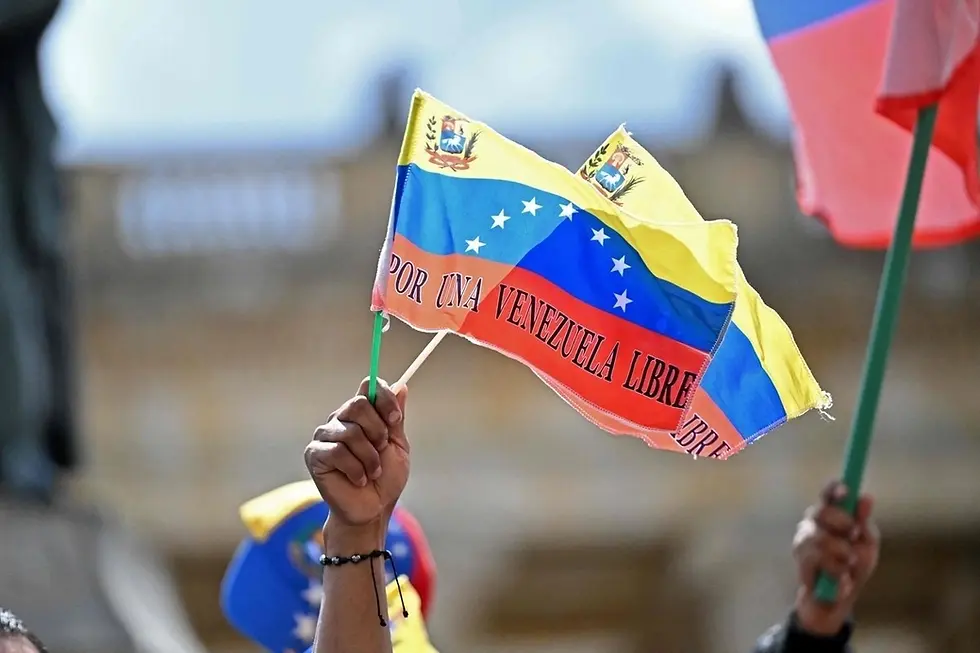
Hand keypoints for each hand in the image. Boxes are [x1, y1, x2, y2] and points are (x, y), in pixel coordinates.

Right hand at [304, 378, 409, 527]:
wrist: (373, 509)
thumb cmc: (386, 479)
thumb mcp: (398, 445)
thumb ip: (396, 418)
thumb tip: (402, 387)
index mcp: (362, 414)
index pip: (369, 386)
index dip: (384, 398)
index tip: (395, 420)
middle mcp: (341, 419)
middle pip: (358, 404)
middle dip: (377, 430)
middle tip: (381, 449)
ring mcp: (325, 435)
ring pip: (351, 432)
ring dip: (370, 457)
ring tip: (372, 472)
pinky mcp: (314, 454)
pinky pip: (337, 452)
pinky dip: (356, 469)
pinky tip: (359, 479)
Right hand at [792, 480, 879, 635]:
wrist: (838, 597)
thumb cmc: (854, 566)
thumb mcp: (867, 545)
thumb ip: (865, 523)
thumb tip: (866, 497)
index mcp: (832, 514)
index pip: (829, 493)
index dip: (834, 488)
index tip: (846, 491)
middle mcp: (814, 521)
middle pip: (822, 511)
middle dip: (841, 522)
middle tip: (853, 534)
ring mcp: (804, 537)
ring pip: (821, 536)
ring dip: (841, 552)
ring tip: (849, 563)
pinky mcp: (800, 556)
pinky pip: (817, 557)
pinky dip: (834, 568)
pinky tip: (839, 575)